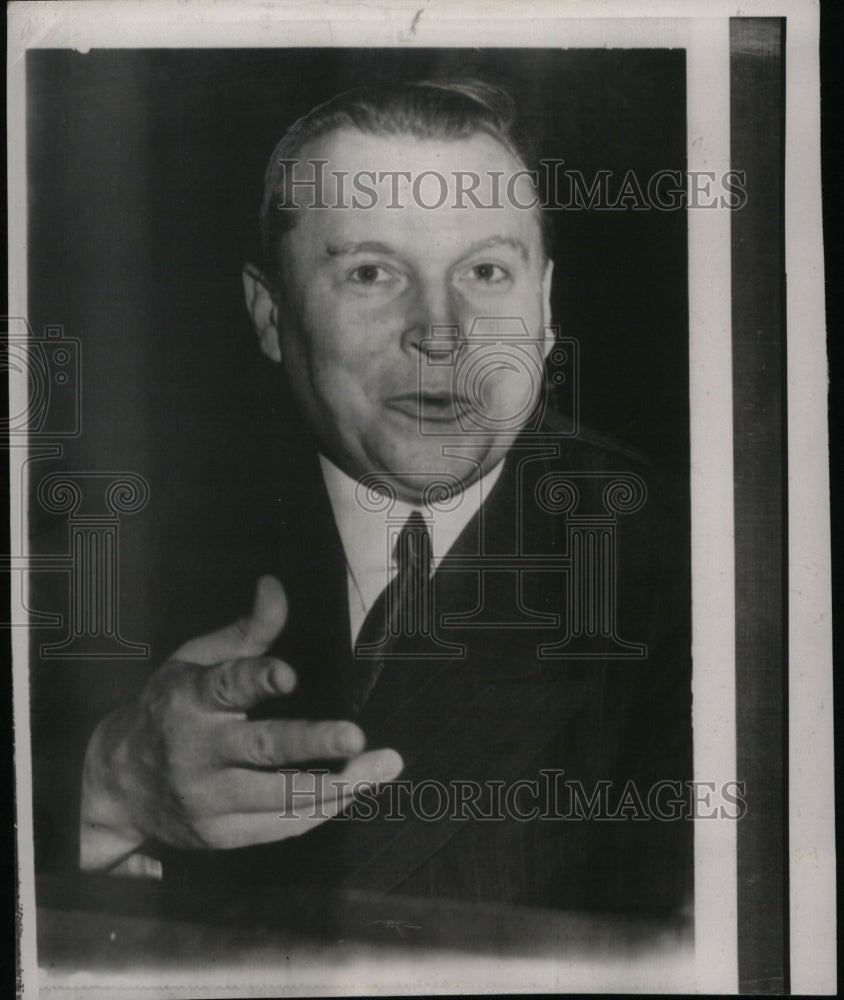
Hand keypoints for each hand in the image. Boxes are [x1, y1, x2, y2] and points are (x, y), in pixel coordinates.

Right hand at [80, 575, 402, 869]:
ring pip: (279, 797)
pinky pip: (280, 826)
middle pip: (260, 748)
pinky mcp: (220, 834)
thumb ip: (246, 631)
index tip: (288, 675)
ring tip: (382, 766)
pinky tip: (355, 790)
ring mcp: (208, 799)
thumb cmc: (168, 710)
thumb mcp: (195, 661)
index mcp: (189, 700)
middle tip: (354, 736)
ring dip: (337, 784)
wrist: (115, 784)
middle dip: (311, 742)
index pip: (225, 687)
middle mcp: (197, 752)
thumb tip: (275, 587)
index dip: (257, 679)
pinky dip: (320, 809)